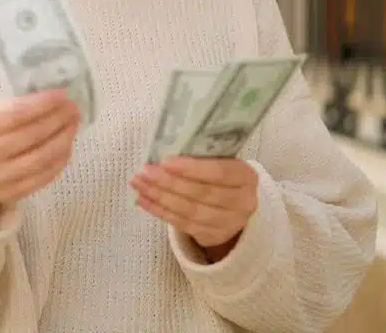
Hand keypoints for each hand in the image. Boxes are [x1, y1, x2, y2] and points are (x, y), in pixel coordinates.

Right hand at [0, 89, 80, 227]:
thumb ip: (10, 108)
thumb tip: (51, 98)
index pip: (15, 115)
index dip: (42, 104)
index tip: (61, 94)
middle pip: (31, 136)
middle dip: (58, 119)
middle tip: (73, 108)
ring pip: (41, 159)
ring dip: (63, 139)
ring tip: (73, 125)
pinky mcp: (11, 195)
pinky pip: (43, 177)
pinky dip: (59, 160)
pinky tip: (66, 146)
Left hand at [130, 156, 258, 257]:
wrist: (233, 206)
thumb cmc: (220, 175)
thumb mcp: (220, 161)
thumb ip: (201, 156)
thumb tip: (163, 149)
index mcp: (246, 177)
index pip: (220, 172)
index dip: (192, 168)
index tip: (165, 161)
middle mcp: (243, 203)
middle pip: (201, 193)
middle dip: (169, 182)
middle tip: (144, 171)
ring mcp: (229, 224)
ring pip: (189, 211)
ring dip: (159, 197)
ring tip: (139, 184)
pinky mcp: (213, 237)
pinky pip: (182, 224)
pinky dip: (160, 211)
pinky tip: (143, 199)